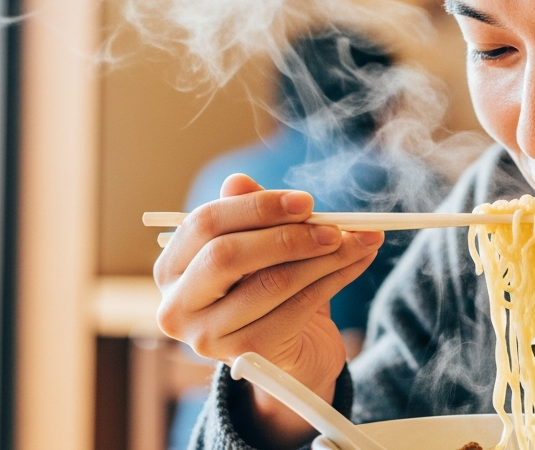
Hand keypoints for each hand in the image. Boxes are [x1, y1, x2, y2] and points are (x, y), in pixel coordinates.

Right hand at [154, 173, 382, 447]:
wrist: (294, 352)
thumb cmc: (270, 289)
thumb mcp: (260, 248)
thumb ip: (249, 215)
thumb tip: (239, 181)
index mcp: (172, 268)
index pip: (205, 224)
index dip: (257, 207)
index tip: (306, 201)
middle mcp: (178, 306)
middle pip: (227, 255)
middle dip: (288, 236)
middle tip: (335, 226)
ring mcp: (208, 336)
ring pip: (272, 282)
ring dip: (326, 257)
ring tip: (363, 240)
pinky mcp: (247, 355)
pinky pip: (299, 307)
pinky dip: (336, 279)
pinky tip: (358, 261)